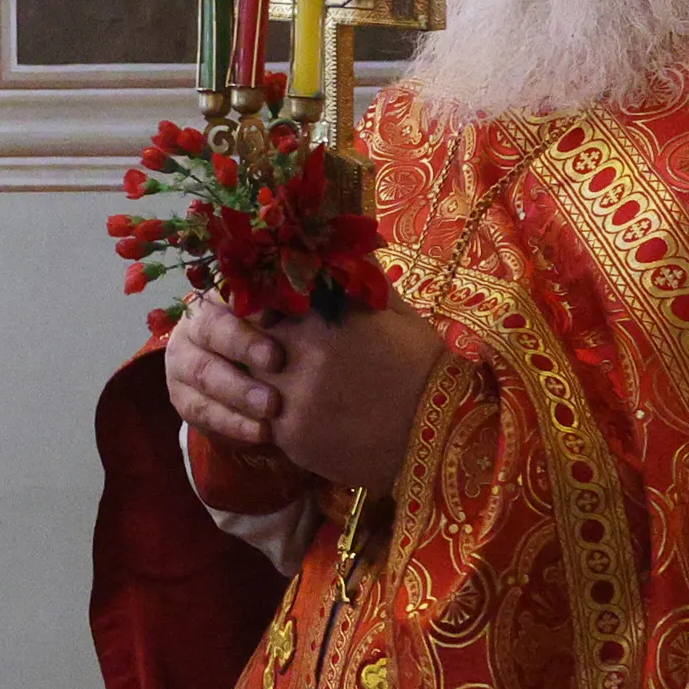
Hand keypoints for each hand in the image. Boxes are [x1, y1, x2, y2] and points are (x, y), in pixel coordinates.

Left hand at [168, 298, 445, 491]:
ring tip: (278, 381)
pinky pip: (261, 420)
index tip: (268, 309)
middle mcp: (299, 355)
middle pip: (248, 341)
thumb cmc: (423, 366)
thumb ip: (357, 281)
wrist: (440, 433)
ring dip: (256, 381)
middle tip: (265, 347)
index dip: (264, 304)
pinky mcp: (292, 438)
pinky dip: (270, 414)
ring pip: (248, 383)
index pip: (266, 300)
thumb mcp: (393, 312)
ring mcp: (292, 399)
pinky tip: (292, 410)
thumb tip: (338, 250)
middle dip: (251, 342)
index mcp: (322, 317)